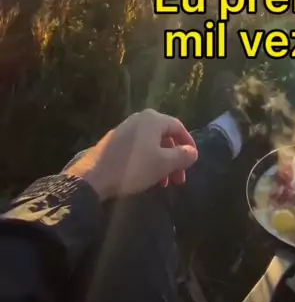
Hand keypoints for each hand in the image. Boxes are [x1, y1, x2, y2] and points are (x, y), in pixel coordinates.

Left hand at [66, 110, 197, 200]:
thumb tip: (193, 152)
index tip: (192, 162)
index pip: (178, 127)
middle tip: (179, 179)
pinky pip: (139, 147)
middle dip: (175, 158)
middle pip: (165, 136)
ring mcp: (126, 128)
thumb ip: (182, 156)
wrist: (95, 176)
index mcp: (153, 119)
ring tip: (164, 183)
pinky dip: (148, 160)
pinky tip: (148, 177)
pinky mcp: (115, 141)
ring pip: (152, 144)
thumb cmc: (134, 168)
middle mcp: (140, 118)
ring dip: (162, 162)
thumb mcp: (163, 164)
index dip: (188, 144)